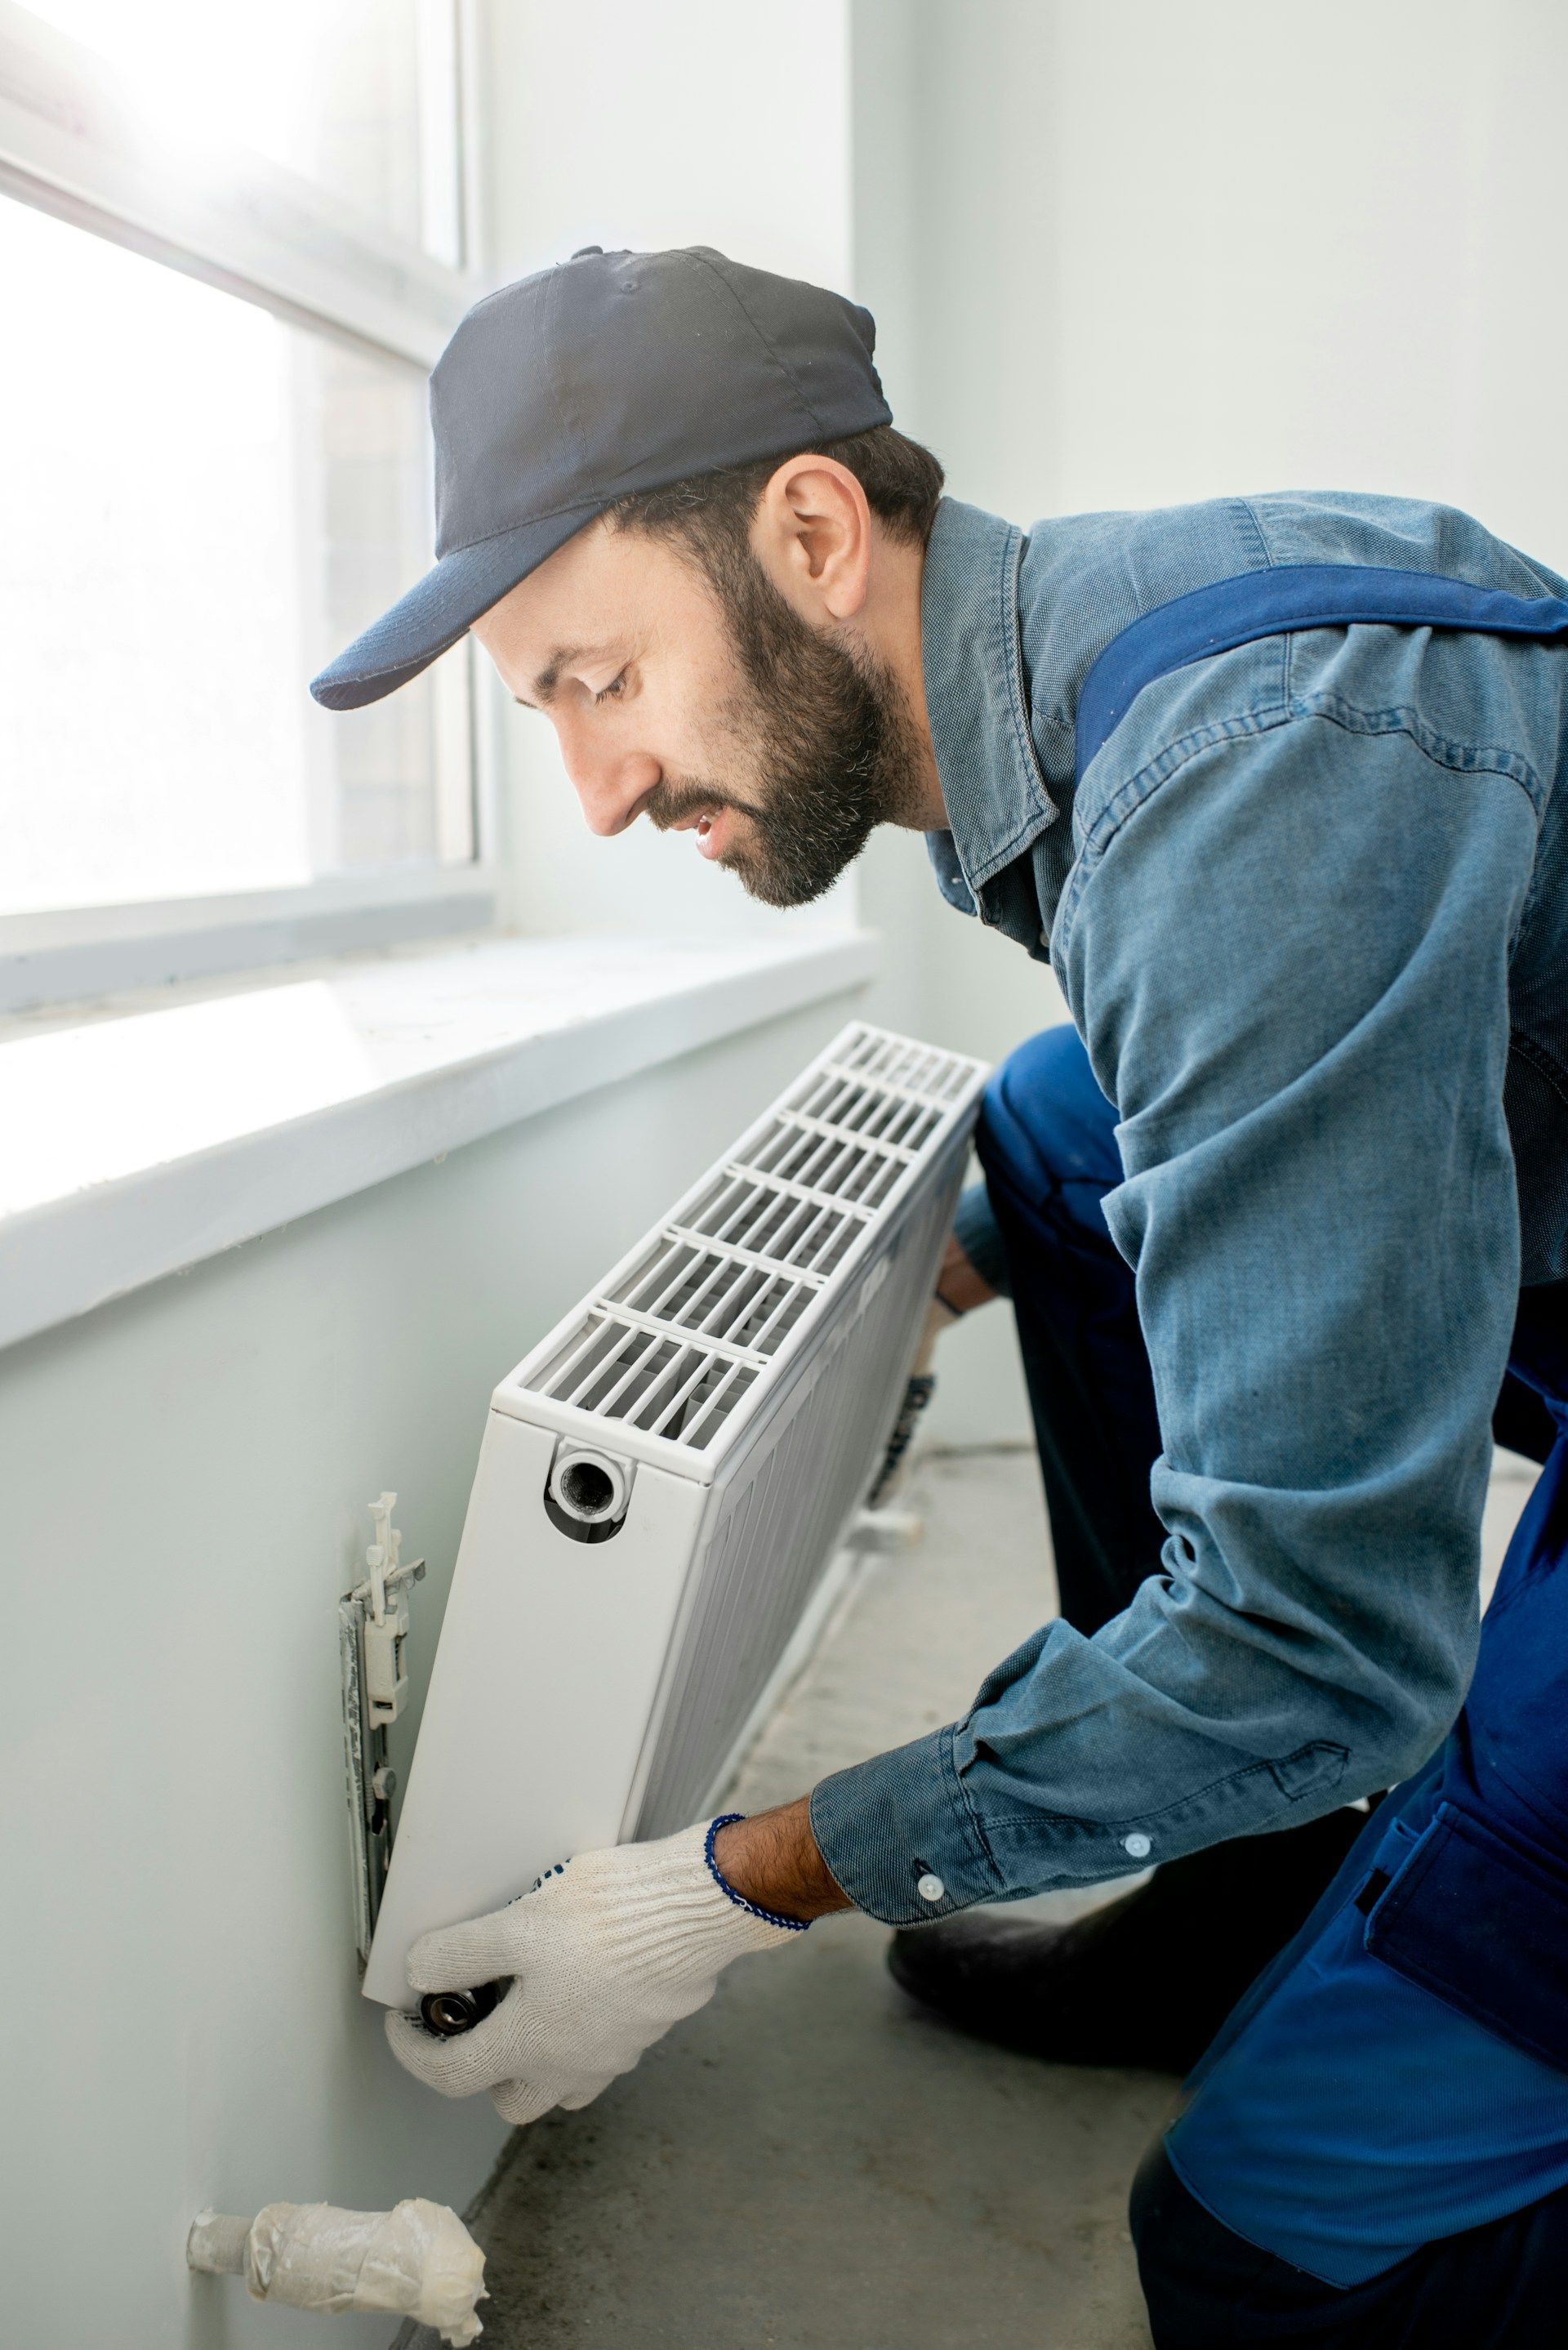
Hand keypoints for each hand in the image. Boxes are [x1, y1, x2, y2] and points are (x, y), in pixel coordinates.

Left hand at [385, 1820, 805, 2124]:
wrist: (697, 1909)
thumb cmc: (609, 1918)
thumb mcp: (519, 1923)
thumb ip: (463, 1954)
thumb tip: (420, 1973)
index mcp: (530, 2044)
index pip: (449, 2074)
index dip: (412, 2051)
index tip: (402, 2022)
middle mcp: (571, 2064)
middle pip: (512, 2099)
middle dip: (483, 2069)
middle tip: (475, 2017)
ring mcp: (615, 2051)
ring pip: (563, 2082)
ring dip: (538, 2059)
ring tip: (530, 2000)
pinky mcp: (648, 2027)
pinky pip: (603, 2049)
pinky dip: (582, 2031)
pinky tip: (584, 1981)